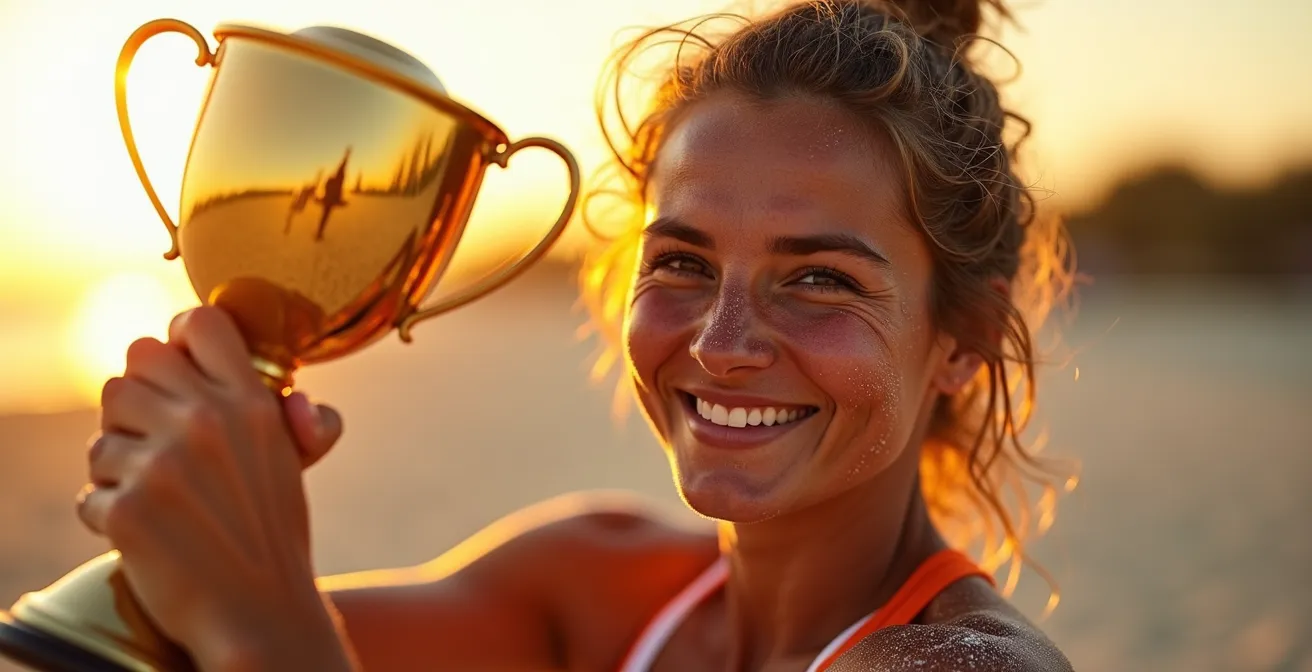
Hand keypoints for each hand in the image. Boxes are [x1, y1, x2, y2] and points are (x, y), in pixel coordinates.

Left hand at [75, 306, 349, 667]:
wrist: (260, 615)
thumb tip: (297, 400)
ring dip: (117, 461)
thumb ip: (292, 419)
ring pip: (101, 432)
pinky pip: (88, 492)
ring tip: (152, 492)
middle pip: (132, 365)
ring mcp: (163, 466)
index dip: (179, 341)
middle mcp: (206, 423)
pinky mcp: (126, 510)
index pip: (199, 324)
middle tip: (157, 439)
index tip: (180, 371)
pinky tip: (145, 533)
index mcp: (251, 404)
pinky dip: (108, 517)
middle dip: (137, 402)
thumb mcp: (293, 465)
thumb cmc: (274, 537)